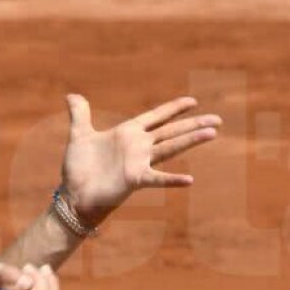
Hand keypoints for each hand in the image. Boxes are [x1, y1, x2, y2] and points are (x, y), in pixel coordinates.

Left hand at [61, 94, 220, 225]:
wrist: (73, 194)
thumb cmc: (78, 168)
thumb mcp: (79, 134)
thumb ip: (80, 114)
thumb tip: (71, 95)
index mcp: (128, 133)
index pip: (156, 117)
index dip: (173, 109)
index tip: (193, 101)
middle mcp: (138, 146)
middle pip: (170, 131)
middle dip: (193, 124)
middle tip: (218, 118)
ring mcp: (138, 163)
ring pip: (170, 148)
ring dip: (190, 140)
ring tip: (212, 133)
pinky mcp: (134, 179)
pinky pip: (157, 178)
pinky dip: (172, 179)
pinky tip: (190, 179)